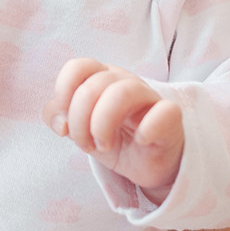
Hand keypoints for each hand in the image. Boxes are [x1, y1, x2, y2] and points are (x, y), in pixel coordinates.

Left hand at [43, 58, 183, 202]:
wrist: (149, 163)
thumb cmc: (114, 137)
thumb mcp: (80, 129)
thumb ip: (59, 117)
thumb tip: (59, 122)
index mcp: (100, 77)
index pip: (77, 67)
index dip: (64, 94)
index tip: (65, 124)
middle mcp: (124, 80)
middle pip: (93, 86)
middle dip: (80, 122)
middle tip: (87, 144)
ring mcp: (148, 96)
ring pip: (122, 93)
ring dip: (103, 125)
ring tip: (104, 145)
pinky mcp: (170, 116)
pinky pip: (164, 111)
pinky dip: (148, 128)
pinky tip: (140, 140)